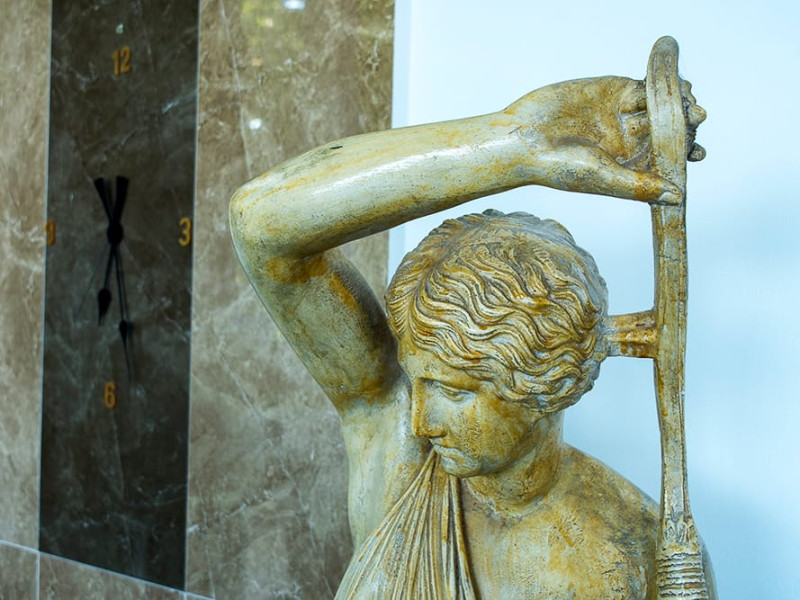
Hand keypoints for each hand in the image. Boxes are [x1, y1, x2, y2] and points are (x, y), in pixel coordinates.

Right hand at [507, 77, 705, 203]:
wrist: (524, 138)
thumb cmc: (558, 168)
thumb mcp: (603, 179)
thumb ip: (640, 186)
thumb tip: (677, 196)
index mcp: (632, 164)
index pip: (667, 157)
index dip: (685, 152)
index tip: (697, 151)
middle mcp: (631, 139)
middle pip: (669, 128)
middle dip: (684, 122)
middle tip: (696, 115)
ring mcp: (622, 114)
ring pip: (661, 104)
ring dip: (675, 99)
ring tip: (686, 96)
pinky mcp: (612, 91)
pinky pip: (643, 85)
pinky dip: (657, 83)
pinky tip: (666, 82)